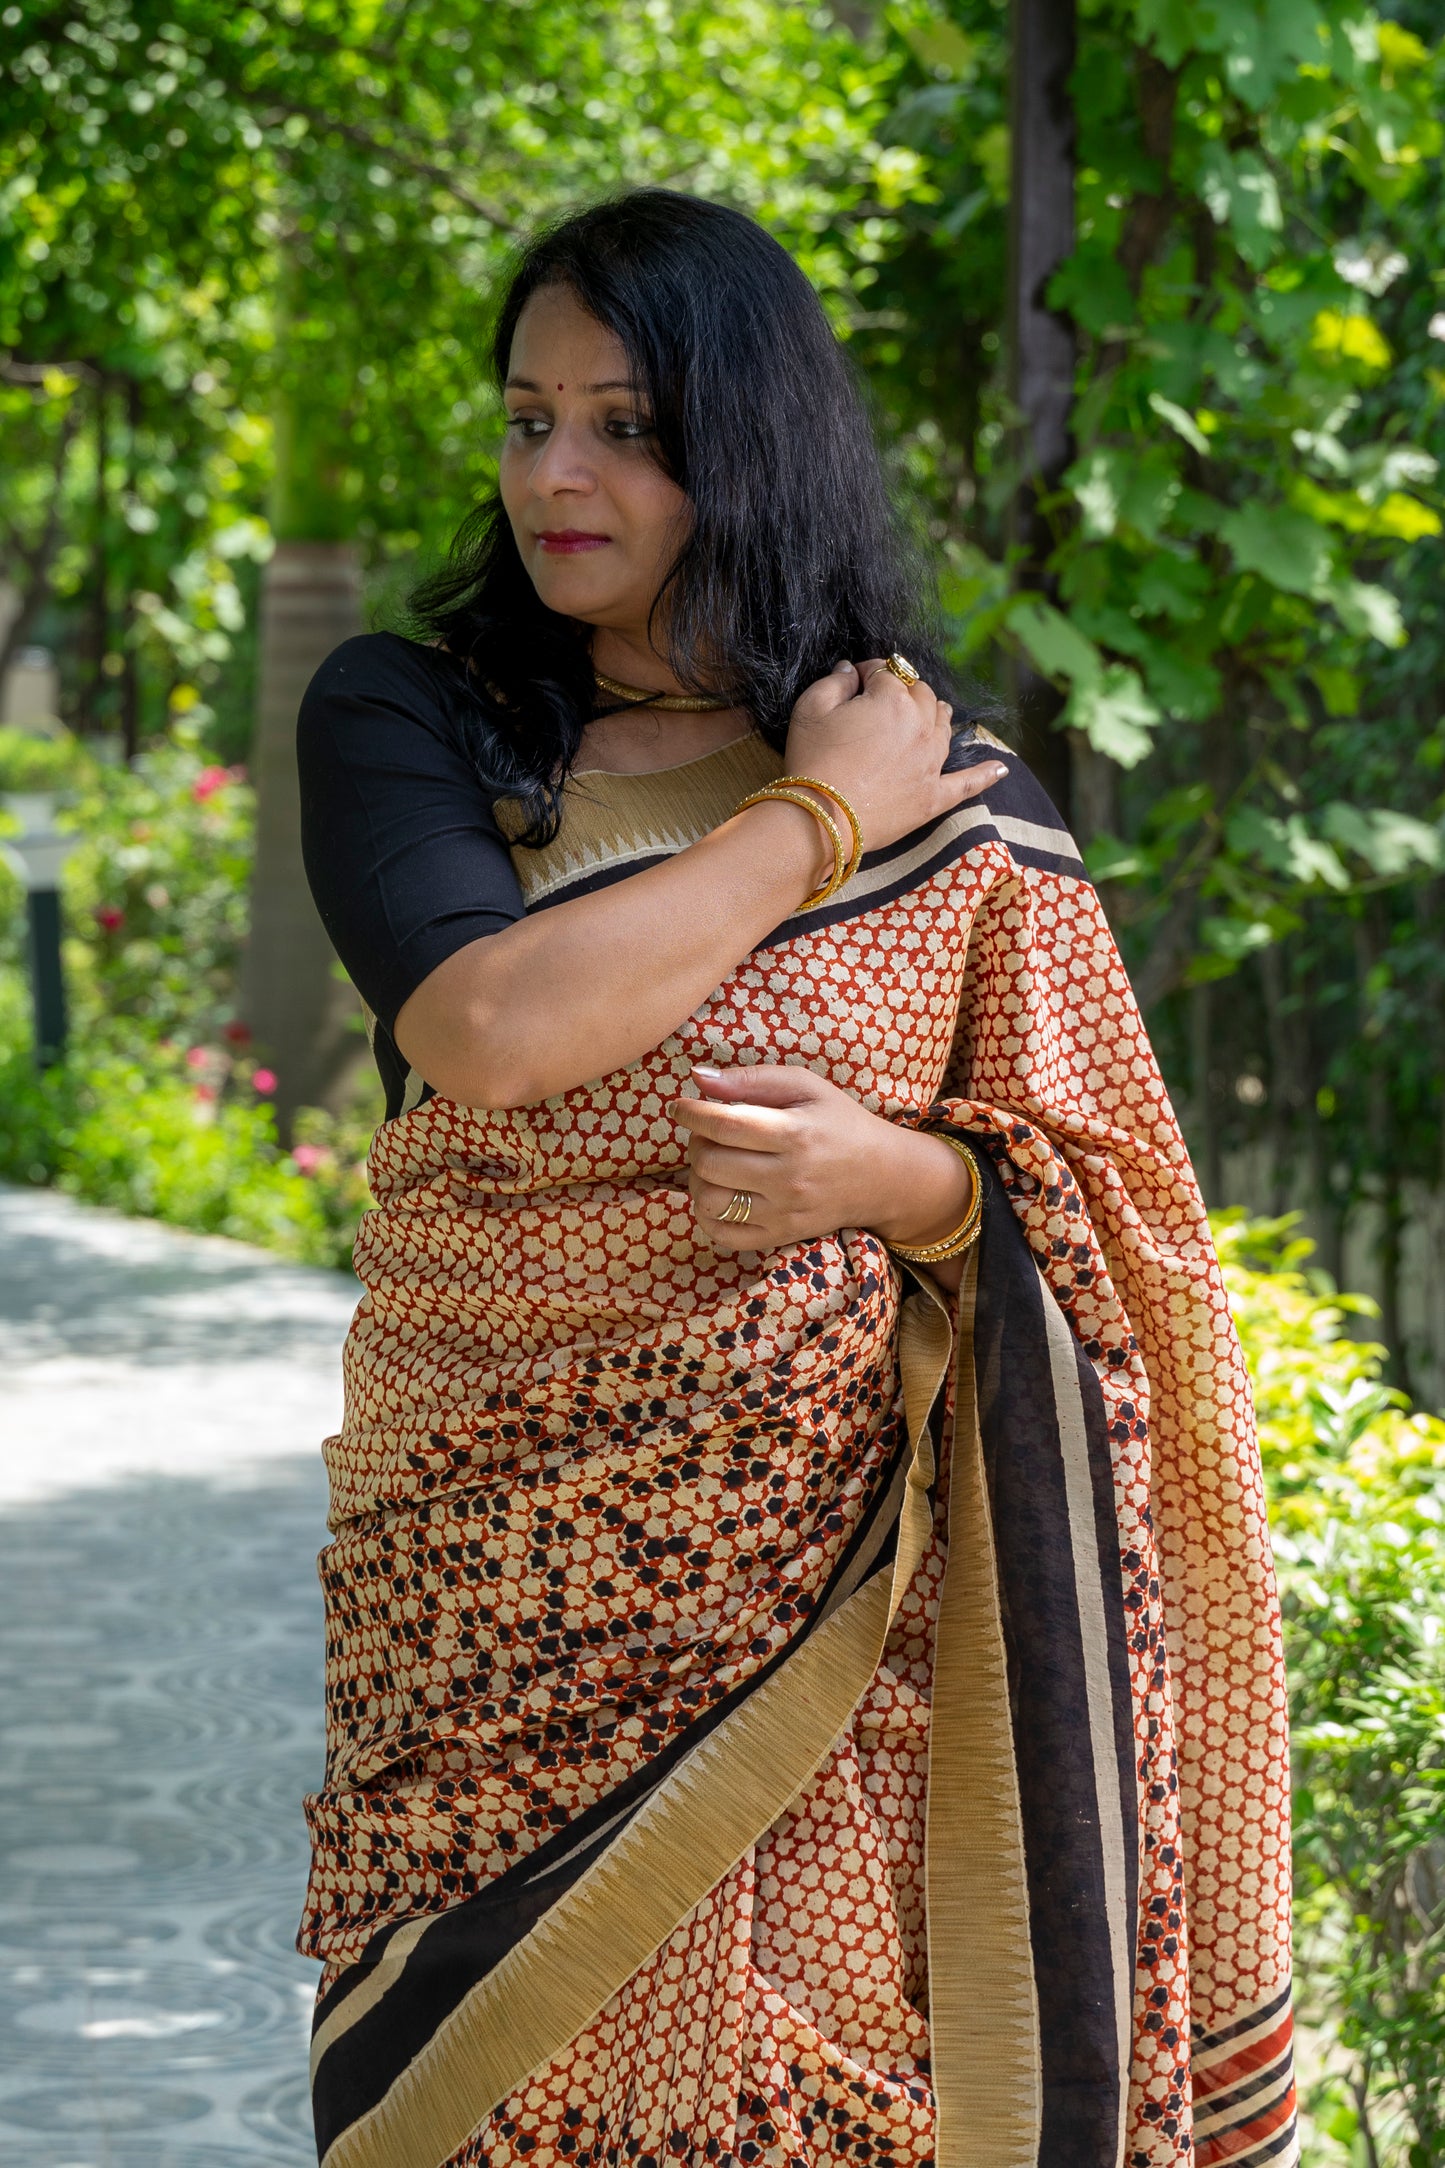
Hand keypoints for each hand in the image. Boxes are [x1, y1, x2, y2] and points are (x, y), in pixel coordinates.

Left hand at [670, 1062, 973, 1262]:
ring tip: (713, 1162)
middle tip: (706, 1133)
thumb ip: (752, 1079)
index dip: (691, 1113)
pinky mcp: (781, 1236)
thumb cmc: (839, 1122)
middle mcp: (788, 1177)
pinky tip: (720, 1192)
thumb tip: (698, 1078)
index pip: (724, 1125)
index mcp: (795, 1133)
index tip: (680, 1106)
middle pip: (710, 1163)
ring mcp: (784, 1212)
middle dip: (696, 1143)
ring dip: (698, 1178)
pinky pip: (723, 1234)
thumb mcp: (806, 1086)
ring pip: (710, 1201)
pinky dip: (708, 1214)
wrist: (882, 1175)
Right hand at [783, 658, 1006, 851]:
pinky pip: (966, 783)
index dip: (867, 673)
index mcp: (892, 699)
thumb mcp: (809, 710)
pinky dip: (984, 775)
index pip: (885, 671)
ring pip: (944, 725)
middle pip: (921, 694)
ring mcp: (932, 762)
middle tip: (879, 702)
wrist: (820, 819)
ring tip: (929, 714)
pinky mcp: (933, 796)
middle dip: (903, 691)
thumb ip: (834, 681)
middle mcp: (920, 725)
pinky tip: (1000, 769)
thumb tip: (850, 670)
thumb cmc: (812, 761)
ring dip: (936, 714)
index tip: (853, 682)